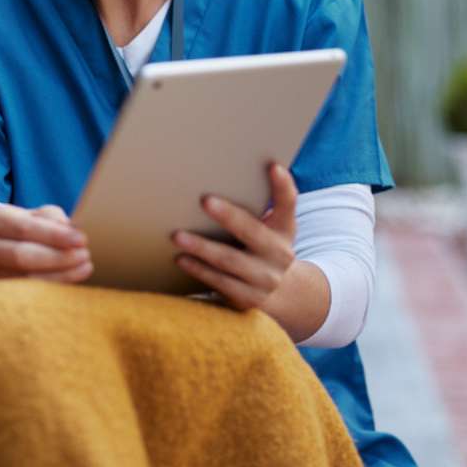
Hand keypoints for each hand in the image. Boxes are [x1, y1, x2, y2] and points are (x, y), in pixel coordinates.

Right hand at [0, 204, 91, 282]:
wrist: (6, 259)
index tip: (82, 240)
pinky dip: (53, 290)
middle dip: (58, 257)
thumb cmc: (30, 233)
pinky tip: (72, 283)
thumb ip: (53, 219)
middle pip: (22, 255)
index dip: (54, 235)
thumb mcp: (39, 218)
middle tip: (85, 256)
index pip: (24, 227)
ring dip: (60, 274)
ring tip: (85, 268)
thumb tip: (70, 230)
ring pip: (25, 279)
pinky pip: (28, 296)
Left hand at [170, 163, 296, 311]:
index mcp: (284, 230)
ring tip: (178, 236)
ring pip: (231, 262)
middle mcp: (279, 255)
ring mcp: (264, 280)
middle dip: (229, 216)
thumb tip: (250, 166)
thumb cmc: (267, 248)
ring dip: (203, 249)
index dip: (283, 186)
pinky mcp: (248, 299)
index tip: (273, 166)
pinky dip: (200, 271)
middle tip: (204, 200)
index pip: (288, 204)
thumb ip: (268, 201)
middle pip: (253, 232)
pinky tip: (181, 259)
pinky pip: (221, 284)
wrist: (285, 296)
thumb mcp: (277, 226)